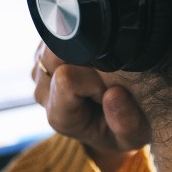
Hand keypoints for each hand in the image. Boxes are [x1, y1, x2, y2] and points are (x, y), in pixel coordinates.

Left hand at [32, 43, 149, 171]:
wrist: (109, 123)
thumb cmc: (121, 129)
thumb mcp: (132, 135)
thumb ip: (125, 122)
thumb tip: (114, 94)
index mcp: (60, 115)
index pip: (66, 79)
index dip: (94, 78)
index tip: (111, 89)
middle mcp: (43, 93)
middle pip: (54, 55)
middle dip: (86, 57)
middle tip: (106, 75)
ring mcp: (39, 73)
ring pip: (53, 42)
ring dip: (80, 48)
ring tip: (97, 71)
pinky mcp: (43, 55)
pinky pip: (56, 35)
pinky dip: (76, 42)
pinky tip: (88, 62)